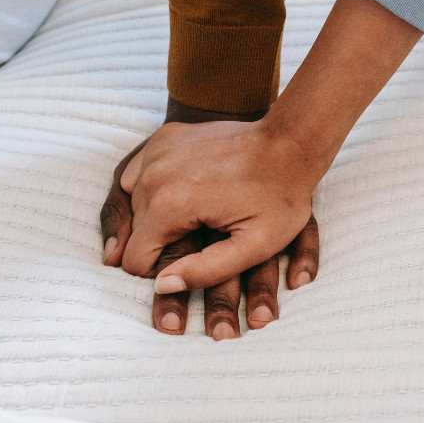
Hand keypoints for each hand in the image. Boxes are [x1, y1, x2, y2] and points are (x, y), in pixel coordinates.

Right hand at [100, 99, 320, 338]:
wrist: (290, 143)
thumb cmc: (280, 198)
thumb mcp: (254, 247)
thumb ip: (205, 271)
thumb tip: (161, 286)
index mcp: (171, 203)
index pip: (135, 259)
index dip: (161, 273)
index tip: (191, 266)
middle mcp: (154, 174)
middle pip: (133, 232)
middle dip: (159, 244)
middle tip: (200, 239)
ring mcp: (157, 149)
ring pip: (133, 203)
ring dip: (154, 217)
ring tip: (193, 218)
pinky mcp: (163, 136)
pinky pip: (138, 175)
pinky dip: (151, 189)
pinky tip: (180, 195)